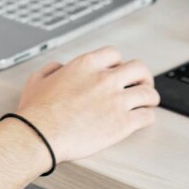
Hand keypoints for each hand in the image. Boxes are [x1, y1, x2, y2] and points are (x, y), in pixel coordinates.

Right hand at [16, 46, 159, 165]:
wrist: (41, 134)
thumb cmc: (38, 111)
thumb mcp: (38, 79)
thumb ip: (53, 69)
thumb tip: (59, 68)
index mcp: (86, 64)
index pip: (114, 54)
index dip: (119, 62)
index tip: (118, 70)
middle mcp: (104, 79)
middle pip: (139, 68)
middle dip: (142, 76)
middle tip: (141, 83)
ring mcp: (116, 100)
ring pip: (148, 93)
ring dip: (150, 97)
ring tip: (148, 102)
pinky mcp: (123, 123)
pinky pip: (147, 116)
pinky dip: (148, 116)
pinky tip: (142, 119)